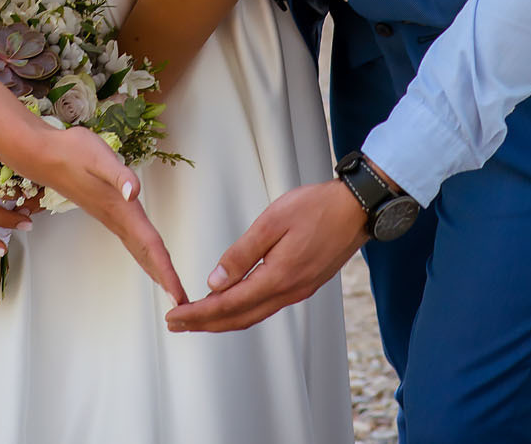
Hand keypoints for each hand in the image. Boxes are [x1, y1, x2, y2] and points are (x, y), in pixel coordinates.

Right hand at [17, 125, 188, 304]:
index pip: (150, 246)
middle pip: (147, 255)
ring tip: (171, 289)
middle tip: (183, 304)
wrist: (45, 155)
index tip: (177, 295)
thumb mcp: (99, 157)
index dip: (166, 271)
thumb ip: (118, 175)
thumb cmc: (73, 152)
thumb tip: (134, 193)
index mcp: (122, 209)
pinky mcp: (108, 211)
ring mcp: (112, 217)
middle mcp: (118, 218)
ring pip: (140, 250)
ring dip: (156, 270)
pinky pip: (133, 240)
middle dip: (165, 280)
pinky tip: (150, 258)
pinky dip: (146, 254)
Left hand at [164, 179, 367, 333]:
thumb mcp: (273, 221)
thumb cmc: (317, 207)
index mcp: (278, 277)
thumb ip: (242, 253)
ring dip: (222, 320)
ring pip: (252, 315)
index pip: (228, 305)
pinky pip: (266, 307)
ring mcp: (298, 291)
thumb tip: (215, 283)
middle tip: (175, 323)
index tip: (174, 316)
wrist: (357, 209)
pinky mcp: (303, 285)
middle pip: (238, 318)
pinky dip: (242, 311)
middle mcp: (289, 292)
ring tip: (196, 318)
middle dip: (204, 324)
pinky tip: (231, 304)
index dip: (198, 314)